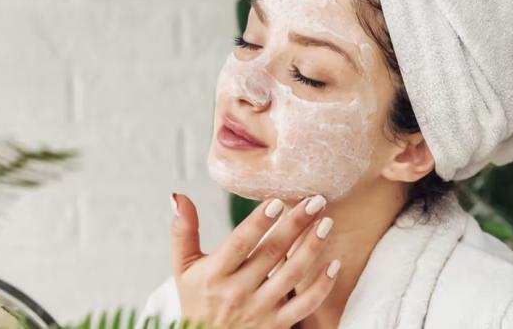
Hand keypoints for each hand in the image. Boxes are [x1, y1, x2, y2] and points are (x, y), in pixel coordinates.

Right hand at [170, 193, 339, 328]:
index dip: (258, 223)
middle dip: (295, 225)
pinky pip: (305, 306)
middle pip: (272, 254)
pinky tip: (334, 264)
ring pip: (292, 276)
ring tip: (326, 223)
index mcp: (214, 274)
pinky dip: (321, 286)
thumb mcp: (184, 269)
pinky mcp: (277, 326)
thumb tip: (179, 196)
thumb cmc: (197, 302)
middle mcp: (237, 292)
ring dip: (312, 248)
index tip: (277, 202)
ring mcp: (259, 310)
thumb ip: (183, 232)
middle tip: (316, 201)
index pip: (240, 243)